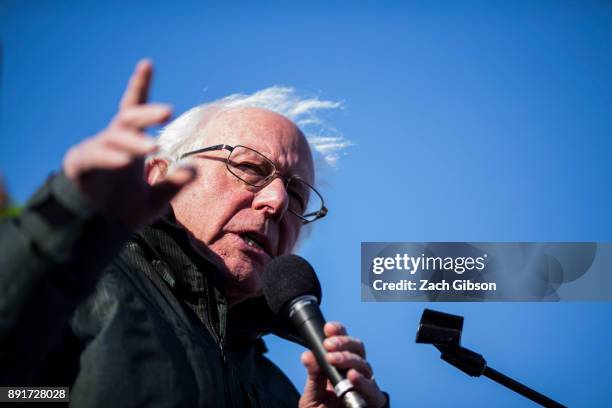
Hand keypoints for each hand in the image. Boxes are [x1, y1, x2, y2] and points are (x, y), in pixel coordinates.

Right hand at [62, 59, 195, 227]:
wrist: (96, 231)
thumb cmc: (123, 210)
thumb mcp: (156, 200)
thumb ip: (174, 185)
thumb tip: (194, 169)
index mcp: (131, 145)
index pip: (136, 110)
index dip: (140, 86)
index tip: (147, 63)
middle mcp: (113, 143)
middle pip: (129, 118)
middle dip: (147, 112)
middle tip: (168, 111)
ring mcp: (95, 152)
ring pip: (114, 138)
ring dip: (134, 141)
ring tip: (153, 147)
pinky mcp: (79, 165)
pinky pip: (94, 157)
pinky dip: (109, 157)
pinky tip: (125, 160)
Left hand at [299, 322, 386, 407]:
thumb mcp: (312, 395)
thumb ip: (313, 375)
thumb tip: (307, 354)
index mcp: (340, 366)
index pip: (343, 343)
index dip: (339, 331)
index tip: (328, 329)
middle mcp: (355, 372)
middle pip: (357, 348)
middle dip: (344, 342)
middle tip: (328, 345)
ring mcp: (365, 385)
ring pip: (364, 365)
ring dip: (349, 359)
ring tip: (334, 359)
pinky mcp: (372, 401)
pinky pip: (373, 389)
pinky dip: (364, 382)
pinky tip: (353, 377)